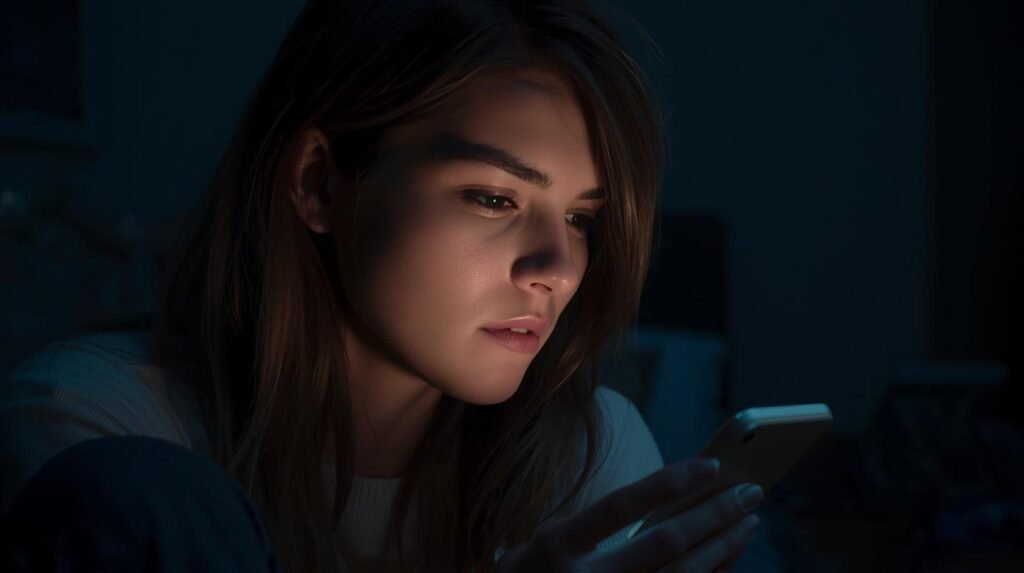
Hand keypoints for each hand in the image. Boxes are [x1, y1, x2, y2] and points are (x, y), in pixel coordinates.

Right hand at [495, 458, 761, 572]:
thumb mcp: (546, 542)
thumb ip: (596, 526)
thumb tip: (668, 500)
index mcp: (558, 545)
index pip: (622, 507)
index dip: (668, 483)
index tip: (712, 465)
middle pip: (663, 544)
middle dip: (713, 515)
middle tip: (750, 491)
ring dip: (722, 547)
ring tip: (748, 521)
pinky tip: (728, 554)